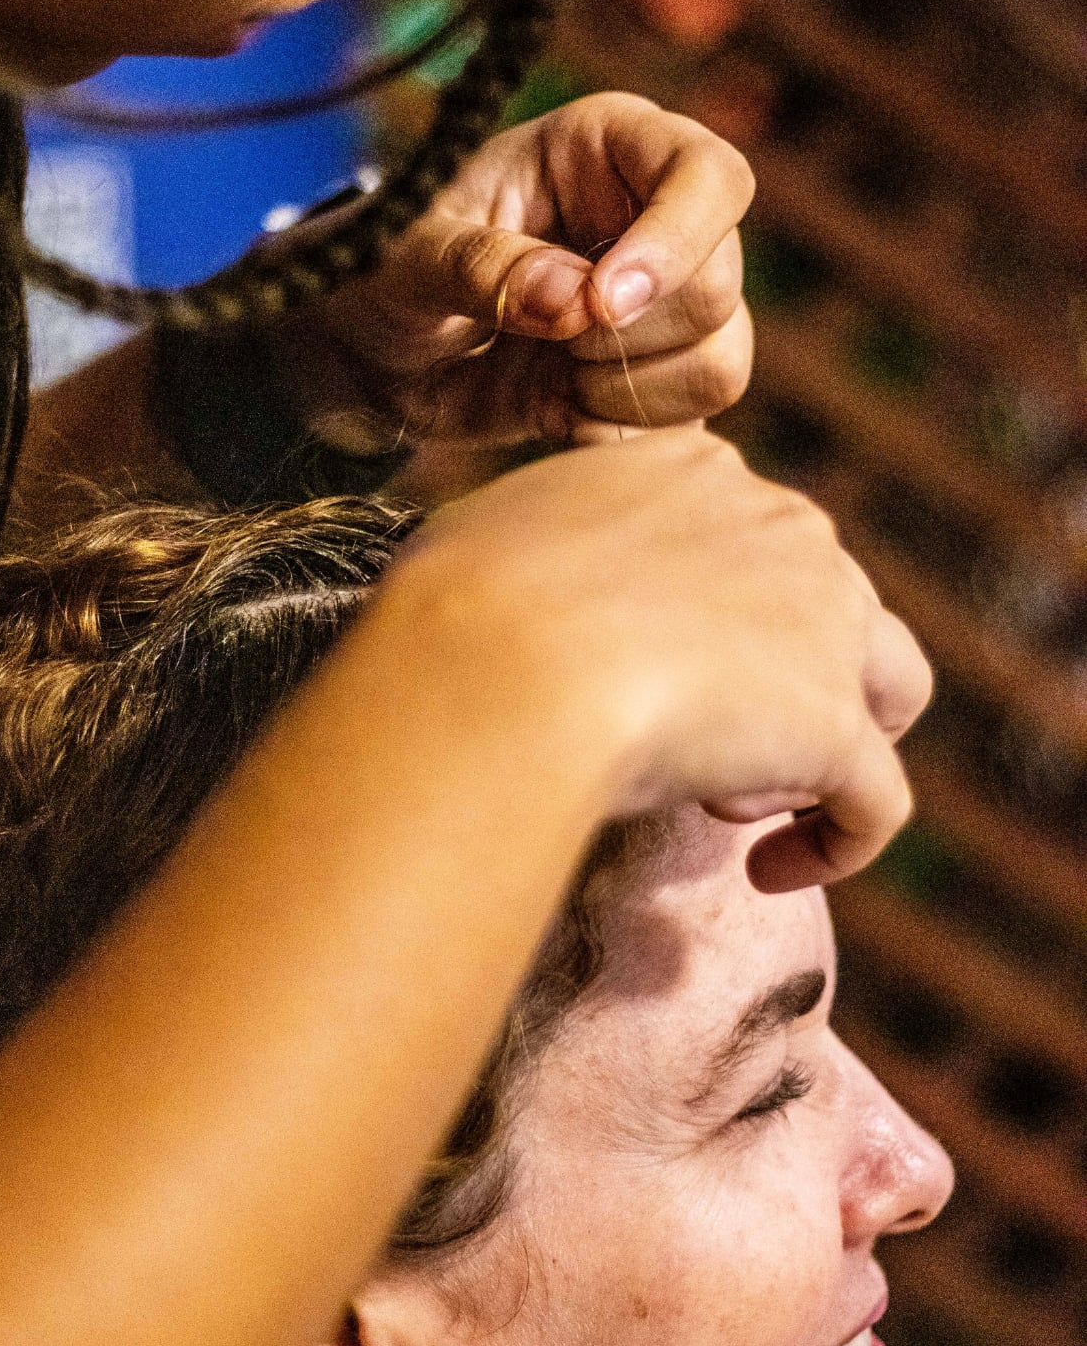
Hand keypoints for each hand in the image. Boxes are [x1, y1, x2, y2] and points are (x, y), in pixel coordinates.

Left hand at [290, 94, 755, 452]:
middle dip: (625, 336)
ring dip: (627, 390)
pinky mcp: (651, 379)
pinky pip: (687, 422)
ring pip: (718, 361)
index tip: (599, 305)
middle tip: (545, 341)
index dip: (674, 243)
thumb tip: (574, 299)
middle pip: (718, 284)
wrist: (364, 358)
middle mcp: (650, 218)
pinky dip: (620, 433)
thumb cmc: (379, 272)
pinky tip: (558, 415)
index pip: (707, 175)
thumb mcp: (403, 256)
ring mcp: (660, 305)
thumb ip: (480, 265)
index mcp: (602, 150)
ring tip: (551, 378)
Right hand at [393, 429, 931, 891]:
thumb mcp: (485, 536)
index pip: (743, 532)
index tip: (642, 666)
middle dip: (765, 676)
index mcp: (692, 469)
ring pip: (887, 685)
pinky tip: (769, 876)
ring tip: (739, 802)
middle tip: (680, 744)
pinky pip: (876, 802)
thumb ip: (532, 550)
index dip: (707, 608)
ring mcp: (824, 620)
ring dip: (827, 743)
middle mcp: (781, 523)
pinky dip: (835, 844)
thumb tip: (504, 590)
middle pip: (821, 604)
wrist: (501, 662)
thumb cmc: (459, 603)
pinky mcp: (836, 724)